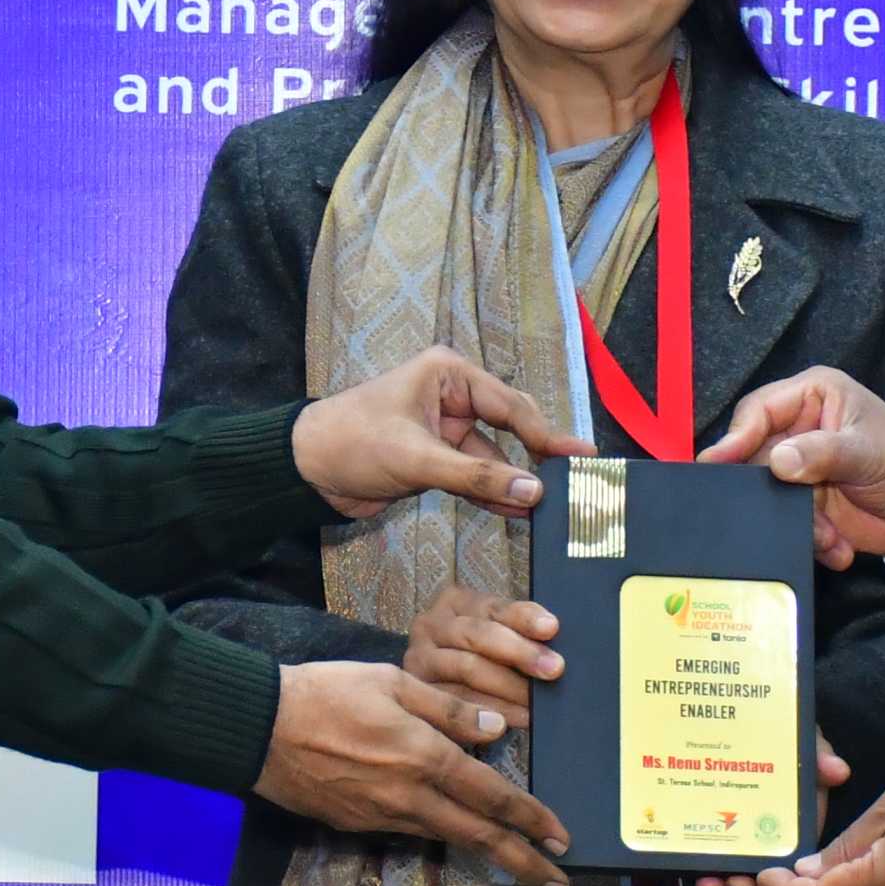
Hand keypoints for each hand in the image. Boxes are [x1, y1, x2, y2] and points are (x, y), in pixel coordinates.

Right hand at [258, 660, 570, 885]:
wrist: (261, 727)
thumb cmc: (328, 691)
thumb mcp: (394, 682)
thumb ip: (449, 709)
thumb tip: (497, 729)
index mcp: (425, 756)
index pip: (493, 796)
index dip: (532, 819)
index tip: (561, 838)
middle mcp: (410, 795)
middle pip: (478, 836)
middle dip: (524, 861)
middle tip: (558, 881)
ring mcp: (383, 815)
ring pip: (447, 838)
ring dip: (487, 854)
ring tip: (519, 863)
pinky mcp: (358, 824)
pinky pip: (412, 830)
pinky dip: (442, 835)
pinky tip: (455, 832)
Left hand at [295, 348, 593, 520]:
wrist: (305, 471)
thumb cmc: (353, 443)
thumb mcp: (418, 459)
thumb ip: (477, 477)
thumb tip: (533, 492)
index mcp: (447, 375)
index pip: (509, 404)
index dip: (545, 433)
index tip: (579, 455)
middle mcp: (451, 396)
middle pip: (509, 426)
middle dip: (537, 456)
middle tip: (576, 478)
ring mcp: (444, 429)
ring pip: (493, 458)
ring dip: (515, 483)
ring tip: (551, 507)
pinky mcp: (435, 459)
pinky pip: (474, 476)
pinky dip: (493, 493)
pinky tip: (519, 510)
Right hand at [403, 587, 562, 733]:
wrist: (431, 695)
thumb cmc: (479, 659)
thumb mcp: (495, 636)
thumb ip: (519, 634)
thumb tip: (555, 647)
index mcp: (455, 602)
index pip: (494, 607)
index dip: (523, 617)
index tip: (551, 628)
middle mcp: (431, 625)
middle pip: (478, 635)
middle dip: (520, 652)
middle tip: (553, 669)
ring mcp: (419, 658)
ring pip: (467, 668)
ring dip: (507, 688)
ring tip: (535, 702)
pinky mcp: (416, 692)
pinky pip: (455, 701)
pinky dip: (486, 712)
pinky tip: (508, 722)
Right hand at [701, 367, 884, 572]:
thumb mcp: (869, 451)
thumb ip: (823, 453)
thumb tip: (777, 461)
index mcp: (812, 397)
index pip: (759, 410)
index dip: (736, 436)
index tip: (718, 462)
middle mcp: (798, 430)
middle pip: (754, 457)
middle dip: (768, 491)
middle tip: (771, 513)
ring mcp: (800, 470)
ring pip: (769, 497)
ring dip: (796, 522)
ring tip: (827, 537)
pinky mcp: (805, 505)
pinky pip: (787, 523)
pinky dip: (811, 540)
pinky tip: (837, 548)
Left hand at [703, 730, 848, 885]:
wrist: (734, 727)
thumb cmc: (777, 739)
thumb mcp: (801, 744)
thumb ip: (818, 756)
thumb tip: (837, 771)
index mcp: (796, 832)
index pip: (799, 870)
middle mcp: (771, 848)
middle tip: (742, 885)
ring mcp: (741, 850)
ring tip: (716, 883)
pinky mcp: (712, 846)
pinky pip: (713, 874)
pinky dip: (708, 884)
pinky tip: (697, 877)